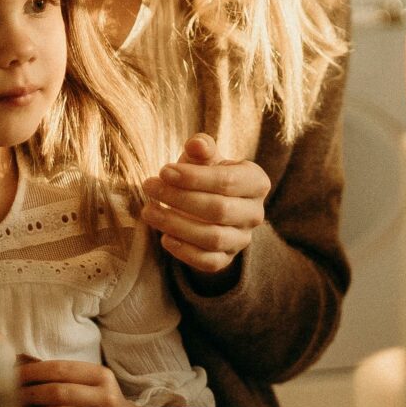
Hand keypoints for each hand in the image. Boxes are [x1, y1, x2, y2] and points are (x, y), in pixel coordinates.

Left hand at [18, 358, 134, 406]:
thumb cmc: (98, 404)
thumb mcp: (91, 384)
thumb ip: (64, 376)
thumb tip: (21, 368)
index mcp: (101, 376)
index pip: (61, 369)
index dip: (33, 371)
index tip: (12, 374)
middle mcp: (105, 396)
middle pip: (57, 391)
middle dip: (28, 392)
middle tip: (8, 393)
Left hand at [140, 132, 269, 273]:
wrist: (210, 203)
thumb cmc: (206, 175)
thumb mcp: (204, 158)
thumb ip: (201, 148)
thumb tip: (196, 144)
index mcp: (256, 182)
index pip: (228, 181)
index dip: (194, 177)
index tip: (163, 171)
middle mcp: (255, 213)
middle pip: (219, 210)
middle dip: (180, 198)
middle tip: (150, 186)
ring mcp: (242, 239)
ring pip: (213, 237)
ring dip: (176, 225)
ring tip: (149, 211)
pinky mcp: (226, 259)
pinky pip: (208, 261)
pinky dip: (184, 252)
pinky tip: (164, 237)